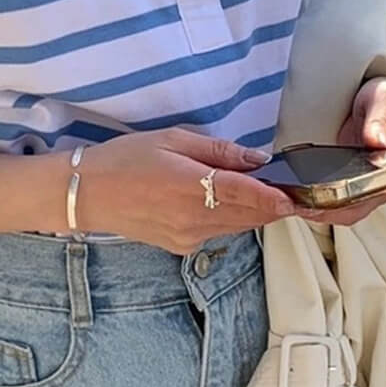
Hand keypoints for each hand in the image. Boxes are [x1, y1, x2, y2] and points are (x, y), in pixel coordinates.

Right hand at [77, 128, 328, 254]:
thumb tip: (255, 158)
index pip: (246, 195)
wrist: (86, 194)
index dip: (275, 197)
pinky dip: (232, 218)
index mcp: (191, 186)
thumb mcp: (171, 140)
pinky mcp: (182, 246)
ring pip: (238, 226)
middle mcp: (194, 218)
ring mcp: (189, 237)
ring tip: (266, 193)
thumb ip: (217, 151)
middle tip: (292, 188)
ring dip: (255, 212)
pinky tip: (226, 202)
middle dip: (273, 204)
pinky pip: (219, 232)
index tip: (298, 197)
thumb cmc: (126, 159)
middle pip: (249, 215)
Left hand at [302, 75, 385, 228]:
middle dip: (329, 208)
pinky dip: (316, 203)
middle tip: (301, 202)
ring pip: (345, 210)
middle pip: (358, 207)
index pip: (379, 189)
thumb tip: (377, 141)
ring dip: (320, 210)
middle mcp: (385, 180)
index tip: (331, 196)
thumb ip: (379, 118)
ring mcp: (367, 186)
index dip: (354, 197)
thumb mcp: (383, 98)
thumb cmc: (384, 100)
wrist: (377, 101)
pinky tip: (297, 198)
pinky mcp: (350, 185)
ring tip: (294, 202)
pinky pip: (335, 203)